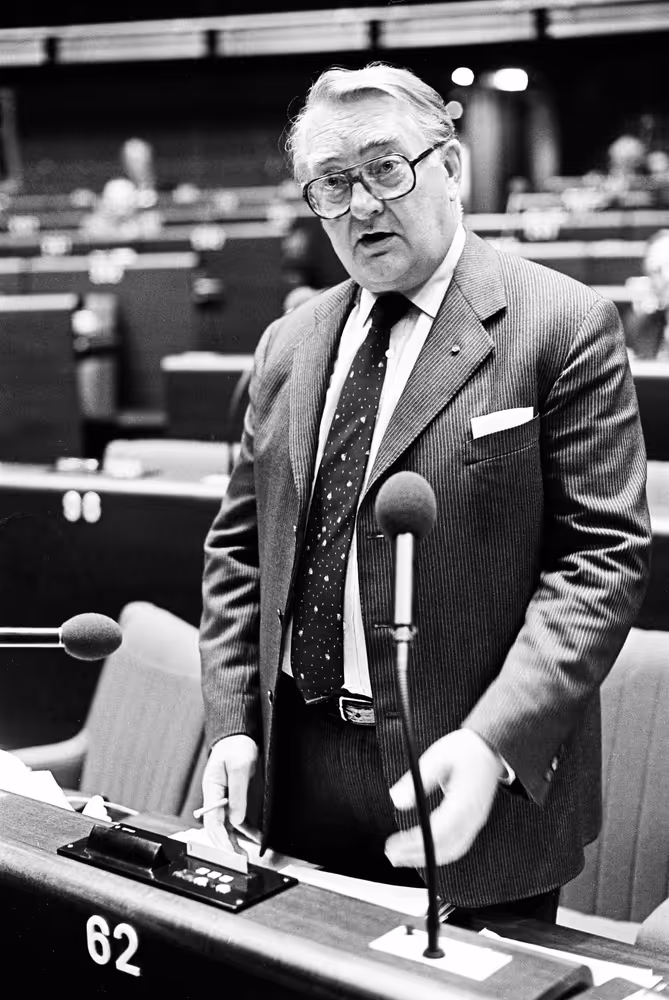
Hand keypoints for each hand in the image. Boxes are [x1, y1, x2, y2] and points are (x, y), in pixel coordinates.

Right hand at [201, 734, 260, 852]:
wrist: (240, 735)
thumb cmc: (236, 746)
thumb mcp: (239, 767)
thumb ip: (237, 794)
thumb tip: (236, 819)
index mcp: (211, 789)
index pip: (211, 820)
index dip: (219, 838)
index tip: (228, 851)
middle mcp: (216, 797)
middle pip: (218, 827)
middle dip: (226, 845)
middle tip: (238, 859)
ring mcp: (226, 798)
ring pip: (229, 826)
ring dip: (236, 841)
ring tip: (246, 856)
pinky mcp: (236, 798)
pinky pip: (240, 818)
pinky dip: (247, 830)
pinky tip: (256, 838)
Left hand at [385, 729, 502, 866]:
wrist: (491, 747)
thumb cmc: (466, 749)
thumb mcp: (437, 757)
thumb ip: (416, 780)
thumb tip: (396, 800)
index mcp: (464, 802)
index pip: (437, 832)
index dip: (414, 842)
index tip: (393, 844)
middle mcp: (473, 817)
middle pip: (444, 848)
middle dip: (417, 856)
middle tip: (392, 855)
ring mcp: (476, 821)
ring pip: (452, 851)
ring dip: (427, 857)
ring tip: (402, 857)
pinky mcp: (475, 821)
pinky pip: (458, 845)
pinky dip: (439, 852)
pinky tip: (424, 849)